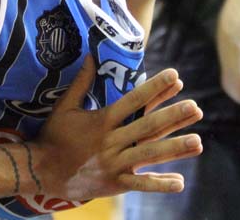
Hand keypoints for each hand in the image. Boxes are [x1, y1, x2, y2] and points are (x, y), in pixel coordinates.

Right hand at [34, 56, 202, 200]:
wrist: (41, 171)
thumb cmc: (54, 136)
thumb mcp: (65, 106)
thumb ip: (81, 82)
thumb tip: (89, 56)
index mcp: (102, 120)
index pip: (134, 100)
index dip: (155, 88)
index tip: (175, 76)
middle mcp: (111, 141)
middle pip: (147, 126)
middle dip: (172, 116)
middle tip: (195, 107)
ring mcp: (114, 163)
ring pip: (149, 154)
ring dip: (175, 148)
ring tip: (198, 142)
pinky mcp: (114, 183)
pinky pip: (140, 184)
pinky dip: (159, 183)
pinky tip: (180, 182)